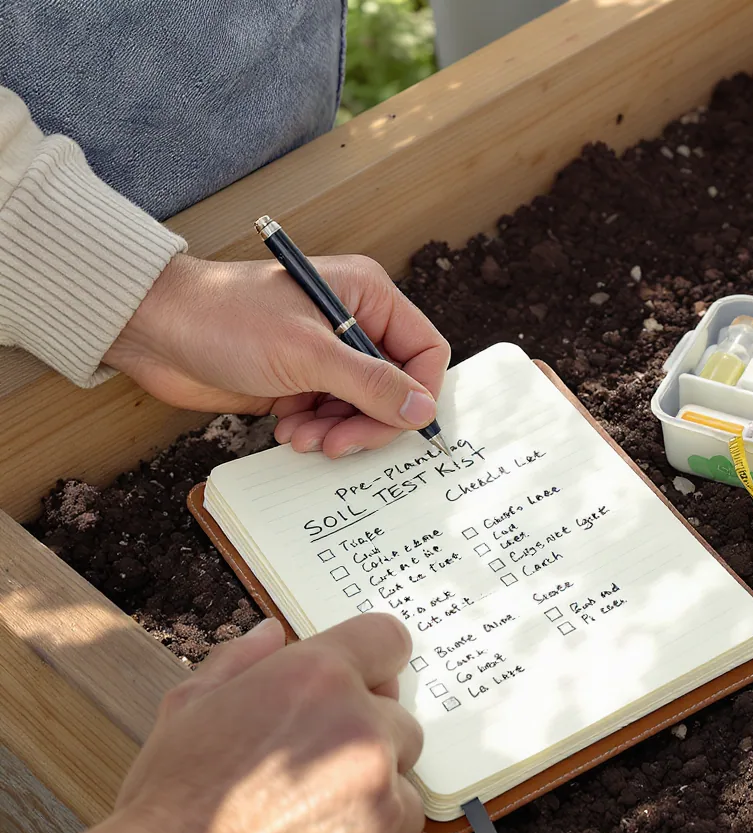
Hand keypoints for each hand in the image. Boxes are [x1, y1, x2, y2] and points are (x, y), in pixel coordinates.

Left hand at [105, 253, 450, 456]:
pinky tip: (287, 430)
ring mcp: (326, 356)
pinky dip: (315, 432)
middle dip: (369, 421)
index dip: (418, 392)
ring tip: (303, 437)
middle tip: (339, 442)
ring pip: (362, 410)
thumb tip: (422, 409)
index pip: (424, 351)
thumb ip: (371, 384)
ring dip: (338, 432)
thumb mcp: (309, 353)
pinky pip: (330, 418)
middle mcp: (352, 325)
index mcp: (367, 297)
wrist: (156, 330)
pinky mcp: (300, 382)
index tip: (399, 424)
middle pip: (395, 388)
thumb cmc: (225, 318)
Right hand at [114, 614, 423, 832]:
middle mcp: (361, 734)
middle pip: (403, 726)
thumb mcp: (188, 708)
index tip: (364, 686)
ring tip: (308, 829)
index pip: (388, 641)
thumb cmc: (168, 805)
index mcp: (319, 680)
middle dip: (369, 745)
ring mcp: (380, 804)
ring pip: (405, 796)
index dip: (373, 664)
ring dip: (373, 808)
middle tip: (312, 776)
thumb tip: (272, 633)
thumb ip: (240, 660)